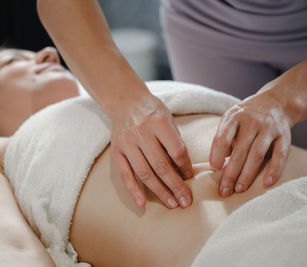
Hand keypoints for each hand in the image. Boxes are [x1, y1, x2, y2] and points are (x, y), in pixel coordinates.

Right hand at [110, 91, 192, 208]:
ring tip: (172, 204)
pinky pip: (125, 174)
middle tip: (186, 202)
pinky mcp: (116, 151)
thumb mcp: (168, 119)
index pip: (176, 151)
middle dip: (176, 186)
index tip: (191, 178)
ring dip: (160, 191)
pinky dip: (133, 191)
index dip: (185, 167)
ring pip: (144, 173)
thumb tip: (184, 172)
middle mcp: (141, 133)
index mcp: (159, 122)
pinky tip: (142, 204)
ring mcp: (127, 143)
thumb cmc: (152, 112)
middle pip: (161, 165)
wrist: (126, 100)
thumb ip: (175, 142)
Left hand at [209, 91, 291, 196]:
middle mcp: (252, 121)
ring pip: (257, 154)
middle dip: (230, 173)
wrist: (275, 102)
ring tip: (239, 189)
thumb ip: (224, 140)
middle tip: (224, 191)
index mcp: (234, 117)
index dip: (217, 155)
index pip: (222, 138)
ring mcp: (269, 128)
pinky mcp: (284, 136)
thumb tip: (217, 167)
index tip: (214, 170)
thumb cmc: (246, 118)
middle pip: (239, 151)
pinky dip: (274, 170)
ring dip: (247, 175)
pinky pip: (280, 155)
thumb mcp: (231, 121)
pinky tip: (266, 183)